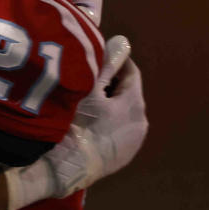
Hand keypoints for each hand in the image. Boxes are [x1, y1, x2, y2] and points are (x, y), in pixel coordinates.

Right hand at [6, 36, 147, 209]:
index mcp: (135, 104)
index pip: (131, 72)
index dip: (115, 59)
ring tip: (86, 96)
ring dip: (109, 101)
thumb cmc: (76, 122)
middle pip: (128, 92)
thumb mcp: (88, 89)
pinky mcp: (124, 156)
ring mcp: (133, 142)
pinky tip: (89, 119)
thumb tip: (121, 41)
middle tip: (87, 74)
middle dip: (111, 81)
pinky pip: (118, 128)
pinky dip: (107, 119)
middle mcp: (141, 123)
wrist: (67, 168)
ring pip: (123, 112)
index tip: (97, 53)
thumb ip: (106, 65)